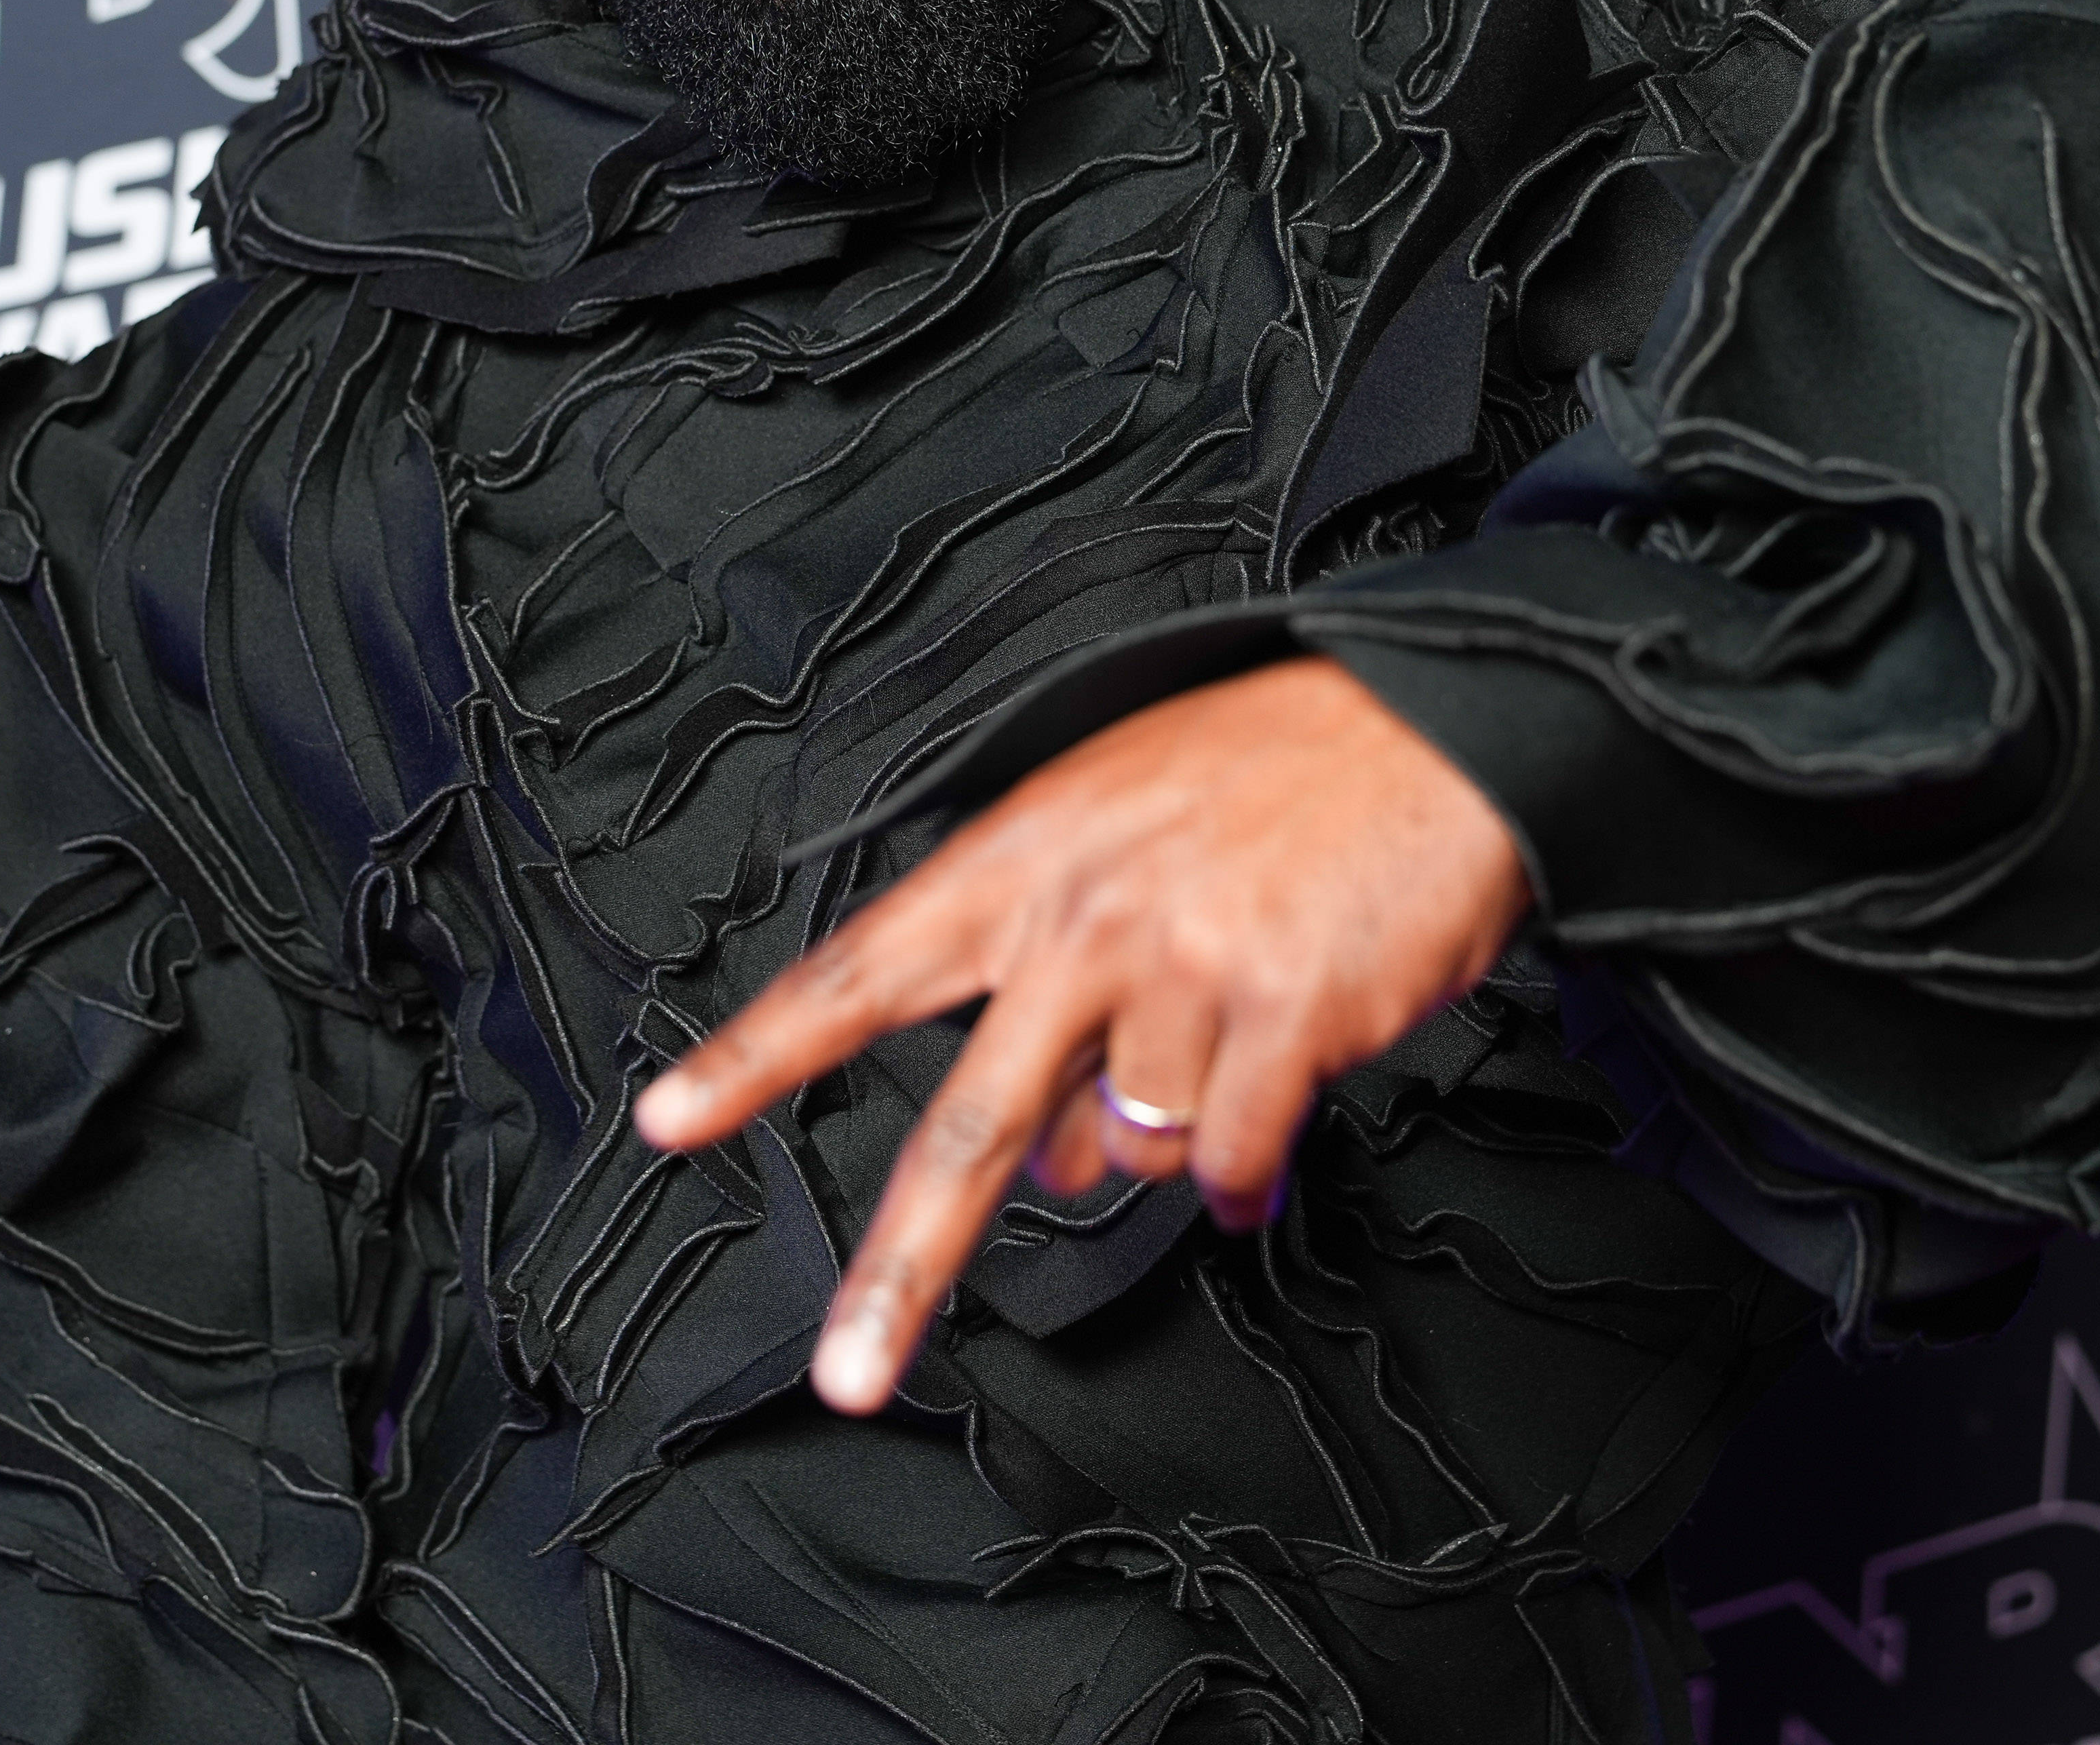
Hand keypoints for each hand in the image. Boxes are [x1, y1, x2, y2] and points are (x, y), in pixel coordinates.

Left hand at [631, 656, 1529, 1413]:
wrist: (1431, 730)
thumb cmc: (1267, 770)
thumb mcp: (1116, 831)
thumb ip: (1054, 985)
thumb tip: (1052, 1157)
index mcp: (1019, 865)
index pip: (857, 973)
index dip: (755, 1057)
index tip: (669, 1120)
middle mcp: (1085, 923)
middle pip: (969, 1123)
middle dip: (901, 1268)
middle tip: (849, 1369)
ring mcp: (1184, 971)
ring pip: (1129, 1150)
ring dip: (1162, 1146)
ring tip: (1218, 1065)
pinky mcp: (1286, 1016)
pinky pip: (1230, 1157)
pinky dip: (1242, 1176)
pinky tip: (1263, 1142)